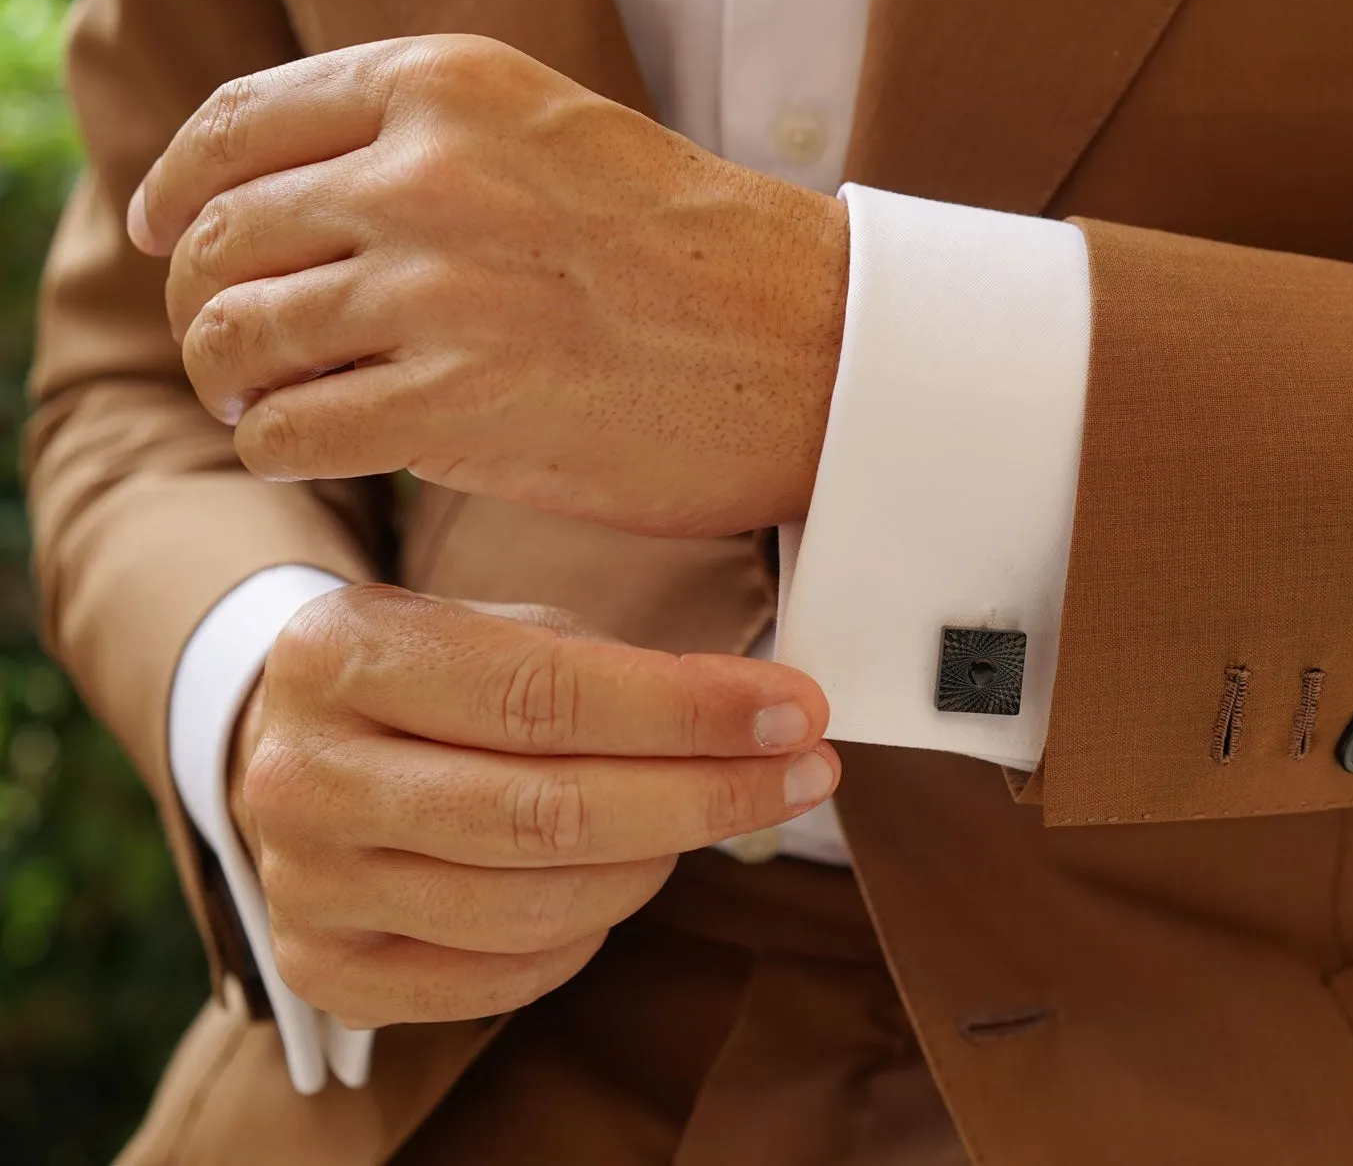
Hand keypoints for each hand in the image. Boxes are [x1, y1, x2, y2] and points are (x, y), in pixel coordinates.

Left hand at [132, 34, 848, 537]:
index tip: (163, 233)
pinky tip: (319, 450)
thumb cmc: (703, 256)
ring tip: (273, 404)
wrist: (818, 349)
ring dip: (234, 382)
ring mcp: (436, 290)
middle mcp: (426, 172)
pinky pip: (287, 433)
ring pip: (236, 338)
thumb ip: (430, 142)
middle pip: (220, 237)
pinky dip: (278, 449)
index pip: (242, 124)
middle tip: (234, 348)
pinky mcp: (453, 406)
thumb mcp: (559, 136)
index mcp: (449, 84)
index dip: (176, 185)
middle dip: (202, 301)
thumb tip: (292, 200)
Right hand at [228, 583, 838, 1027]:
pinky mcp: (327, 970)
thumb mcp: (505, 627)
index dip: (689, 713)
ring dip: (659, 863)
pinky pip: (506, 975)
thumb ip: (620, 668)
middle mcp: (301, 774)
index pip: (545, 695)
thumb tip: (767, 716)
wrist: (299, 745)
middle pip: (548, 812)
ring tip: (710, 815)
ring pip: (537, 905)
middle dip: (705, 796)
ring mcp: (305, 884)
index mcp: (341, 652)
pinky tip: (625, 873)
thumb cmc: (436, 677)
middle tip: (804, 775)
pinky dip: (593, 931)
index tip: (796, 713)